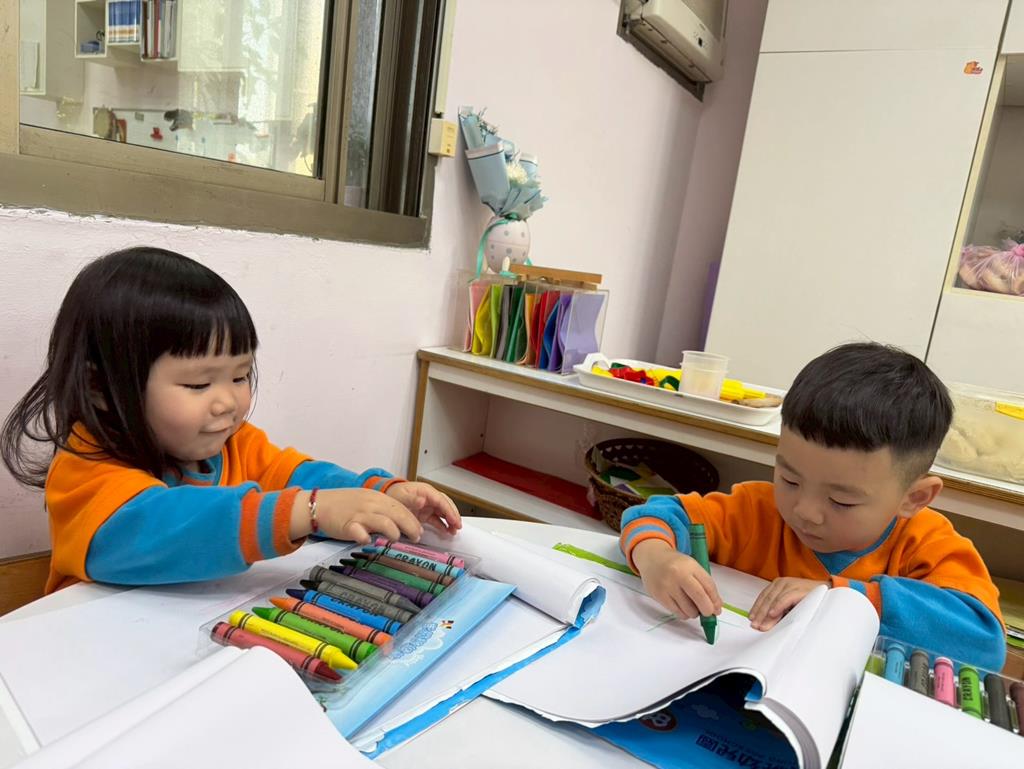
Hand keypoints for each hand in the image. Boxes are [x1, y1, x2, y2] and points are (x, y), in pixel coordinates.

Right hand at [290, 488, 423, 543]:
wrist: (319, 504)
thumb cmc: (344, 505)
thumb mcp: (366, 502)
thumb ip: (382, 510)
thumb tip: (401, 523)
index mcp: (377, 498)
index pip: (401, 508)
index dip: (413, 520)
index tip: (420, 531)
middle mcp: (371, 504)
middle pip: (397, 513)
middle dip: (411, 526)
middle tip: (417, 537)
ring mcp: (359, 514)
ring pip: (383, 521)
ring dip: (393, 531)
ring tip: (396, 539)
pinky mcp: (347, 524)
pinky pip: (358, 531)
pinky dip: (365, 537)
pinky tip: (367, 541)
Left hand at [386, 481, 461, 533]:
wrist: (385, 499)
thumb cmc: (392, 495)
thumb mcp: (400, 497)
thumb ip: (411, 500)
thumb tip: (422, 501)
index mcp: (425, 491)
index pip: (441, 500)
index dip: (449, 510)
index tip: (454, 520)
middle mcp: (429, 497)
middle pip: (446, 505)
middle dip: (453, 516)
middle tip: (458, 526)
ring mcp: (427, 506)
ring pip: (443, 512)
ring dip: (450, 521)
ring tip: (454, 531)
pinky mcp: (424, 513)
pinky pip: (437, 519)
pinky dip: (442, 525)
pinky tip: (446, 531)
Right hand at [632, 540, 722, 619]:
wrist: (652, 559)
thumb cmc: (677, 565)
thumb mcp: (692, 567)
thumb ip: (705, 584)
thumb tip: (716, 608)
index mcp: (690, 565)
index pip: (708, 586)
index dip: (715, 600)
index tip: (717, 608)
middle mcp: (678, 574)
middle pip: (699, 597)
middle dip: (708, 609)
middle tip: (708, 613)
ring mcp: (667, 585)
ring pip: (688, 609)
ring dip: (695, 613)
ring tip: (692, 607)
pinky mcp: (659, 595)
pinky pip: (677, 612)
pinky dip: (684, 614)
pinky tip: (683, 607)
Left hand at [749, 577, 827, 630]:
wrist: (829, 593)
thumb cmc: (808, 601)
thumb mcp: (790, 606)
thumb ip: (778, 612)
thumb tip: (764, 624)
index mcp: (778, 585)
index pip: (763, 597)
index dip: (756, 608)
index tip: (751, 619)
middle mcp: (782, 583)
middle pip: (766, 599)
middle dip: (760, 614)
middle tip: (755, 626)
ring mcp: (790, 584)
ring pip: (773, 599)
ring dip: (766, 614)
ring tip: (762, 625)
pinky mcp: (798, 589)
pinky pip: (785, 598)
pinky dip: (778, 606)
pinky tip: (773, 614)